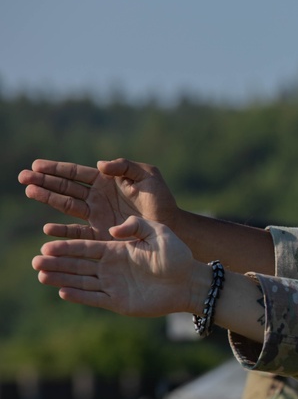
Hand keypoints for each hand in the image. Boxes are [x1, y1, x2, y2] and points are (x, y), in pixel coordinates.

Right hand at [20, 158, 178, 240]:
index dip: (56, 168)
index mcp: (106, 181)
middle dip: (44, 181)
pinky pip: (77, 232)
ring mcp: (97, 215)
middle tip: (23, 177)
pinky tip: (48, 229)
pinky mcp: (100, 234)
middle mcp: (97, 197)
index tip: (37, 165)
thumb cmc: (161, 200)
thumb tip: (100, 164)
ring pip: (66, 206)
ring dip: (47, 199)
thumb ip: (126, 167)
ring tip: (30, 192)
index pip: (76, 173)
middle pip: (65, 187)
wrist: (172, 227)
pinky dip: (63, 231)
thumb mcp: (148, 177)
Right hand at [32, 216, 199, 317]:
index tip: (47, 244)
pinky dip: (79, 295)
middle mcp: (111, 267)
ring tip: (41, 275)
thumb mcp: (158, 233)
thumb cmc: (177, 256)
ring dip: (61, 278)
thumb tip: (112, 230)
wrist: (190, 282)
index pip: (86, 247)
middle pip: (78, 264)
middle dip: (57, 262)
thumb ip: (136, 226)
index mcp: (117, 249)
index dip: (66, 246)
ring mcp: (113, 285)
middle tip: (36, 261)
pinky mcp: (119, 302)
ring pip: (81, 281)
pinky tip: (62, 291)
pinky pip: (94, 298)